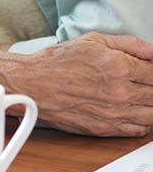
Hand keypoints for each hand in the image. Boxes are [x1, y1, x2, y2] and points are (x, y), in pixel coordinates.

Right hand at [0, 33, 152, 136]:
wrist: (31, 84)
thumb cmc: (57, 62)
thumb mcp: (92, 41)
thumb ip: (129, 44)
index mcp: (119, 67)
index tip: (150, 71)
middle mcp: (120, 92)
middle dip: (152, 87)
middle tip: (142, 82)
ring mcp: (113, 113)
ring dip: (150, 104)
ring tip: (141, 95)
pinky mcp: (104, 128)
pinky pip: (138, 130)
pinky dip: (143, 121)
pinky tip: (134, 110)